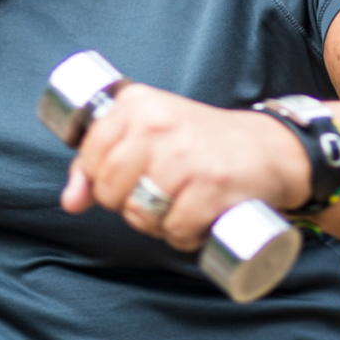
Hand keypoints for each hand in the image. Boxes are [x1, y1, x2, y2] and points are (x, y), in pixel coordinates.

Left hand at [60, 84, 309, 251]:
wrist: (269, 147)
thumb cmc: (202, 141)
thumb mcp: (149, 133)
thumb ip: (102, 159)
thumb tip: (70, 202)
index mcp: (137, 103)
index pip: (89, 156)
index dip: (102, 178)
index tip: (129, 176)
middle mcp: (157, 124)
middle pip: (110, 191)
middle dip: (128, 205)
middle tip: (158, 195)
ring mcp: (183, 155)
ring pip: (140, 215)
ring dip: (158, 225)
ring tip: (179, 207)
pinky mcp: (210, 185)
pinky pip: (175, 230)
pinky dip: (185, 236)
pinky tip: (198, 220)